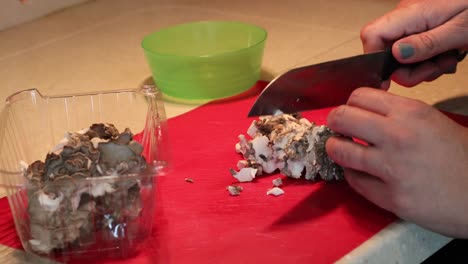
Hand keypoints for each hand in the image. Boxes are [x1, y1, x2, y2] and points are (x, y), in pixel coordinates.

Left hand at [325, 88, 467, 237]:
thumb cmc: (462, 158)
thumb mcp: (434, 122)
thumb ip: (398, 115)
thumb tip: (365, 114)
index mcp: (411, 112)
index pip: (359, 96)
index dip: (350, 104)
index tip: (351, 113)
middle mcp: (397, 136)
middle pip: (341, 118)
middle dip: (336, 123)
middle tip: (340, 130)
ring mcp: (391, 168)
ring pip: (339, 150)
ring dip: (336, 149)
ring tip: (343, 151)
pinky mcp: (390, 197)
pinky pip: (354, 181)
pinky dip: (352, 175)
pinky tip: (360, 173)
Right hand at [360, 0, 467, 86]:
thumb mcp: (460, 29)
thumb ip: (427, 44)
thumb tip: (396, 55)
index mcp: (411, 13)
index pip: (372, 35)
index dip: (374, 59)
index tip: (386, 81)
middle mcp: (407, 15)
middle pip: (386, 51)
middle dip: (409, 70)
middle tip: (435, 69)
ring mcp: (414, 21)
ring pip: (401, 55)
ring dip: (423, 66)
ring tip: (448, 59)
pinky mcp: (423, 26)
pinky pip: (414, 49)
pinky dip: (428, 59)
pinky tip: (447, 54)